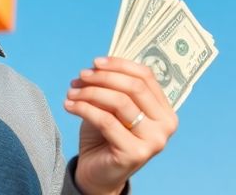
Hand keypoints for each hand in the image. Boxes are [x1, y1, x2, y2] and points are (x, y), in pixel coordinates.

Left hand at [64, 56, 178, 194]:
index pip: (146, 76)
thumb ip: (111, 88)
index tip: (95, 62)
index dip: (119, 64)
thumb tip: (97, 66)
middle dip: (103, 77)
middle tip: (81, 76)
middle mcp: (165, 125)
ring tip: (71, 92)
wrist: (98, 174)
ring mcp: (154, 141)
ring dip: (90, 92)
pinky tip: (69, 105)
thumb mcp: (110, 107)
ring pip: (120, 102)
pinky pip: (106, 121)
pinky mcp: (135, 153)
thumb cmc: (105, 137)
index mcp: (165, 110)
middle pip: (134, 87)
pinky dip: (84, 109)